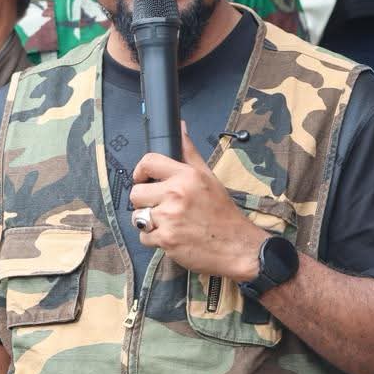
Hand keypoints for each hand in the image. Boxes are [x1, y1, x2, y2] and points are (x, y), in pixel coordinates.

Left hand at [130, 123, 267, 281]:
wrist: (237, 246)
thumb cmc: (223, 212)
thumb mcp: (209, 177)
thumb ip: (189, 153)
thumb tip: (180, 128)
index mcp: (187, 176)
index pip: (148, 162)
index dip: (140, 171)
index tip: (143, 179)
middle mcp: (176, 194)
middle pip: (136, 193)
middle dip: (145, 201)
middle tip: (160, 205)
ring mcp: (170, 218)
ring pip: (137, 217)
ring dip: (148, 222)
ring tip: (168, 222)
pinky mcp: (166, 240)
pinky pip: (144, 237)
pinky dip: (154, 239)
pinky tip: (171, 236)